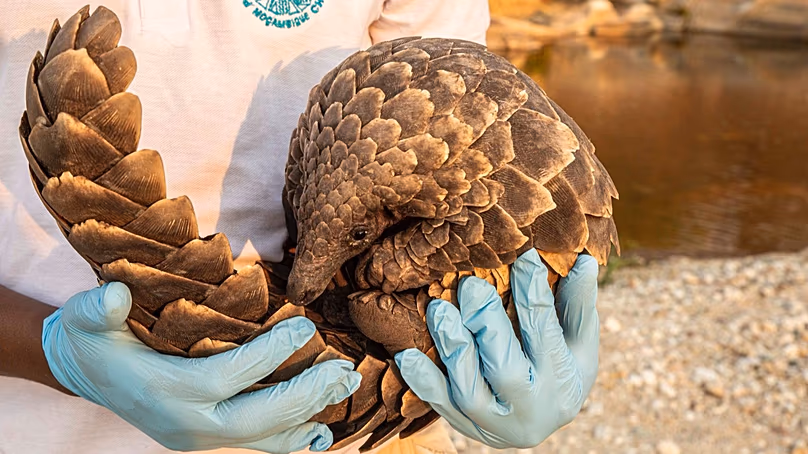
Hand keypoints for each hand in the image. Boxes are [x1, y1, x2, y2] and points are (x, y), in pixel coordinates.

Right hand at [42, 282, 360, 452]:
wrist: (87, 373)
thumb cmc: (94, 339)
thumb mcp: (85, 318)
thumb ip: (97, 308)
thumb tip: (116, 295)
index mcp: (162, 391)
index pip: (225, 377)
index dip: (267, 354)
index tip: (305, 326)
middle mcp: (184, 423)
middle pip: (254, 420)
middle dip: (302, 395)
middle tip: (342, 369)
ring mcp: (198, 436)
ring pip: (262, 438)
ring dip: (307, 415)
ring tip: (344, 387)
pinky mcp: (208, 438)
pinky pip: (257, 445)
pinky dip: (291, 439)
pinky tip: (321, 429)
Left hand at [394, 249, 598, 448]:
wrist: (537, 420)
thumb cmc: (561, 367)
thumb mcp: (579, 341)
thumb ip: (578, 304)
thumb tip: (585, 261)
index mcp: (564, 380)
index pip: (546, 332)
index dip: (533, 292)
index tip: (522, 255)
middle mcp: (532, 408)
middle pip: (506, 370)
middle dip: (486, 324)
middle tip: (469, 285)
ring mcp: (496, 422)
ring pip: (470, 391)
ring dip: (452, 347)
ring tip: (438, 309)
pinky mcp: (465, 426)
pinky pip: (440, 407)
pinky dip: (422, 381)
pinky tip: (406, 355)